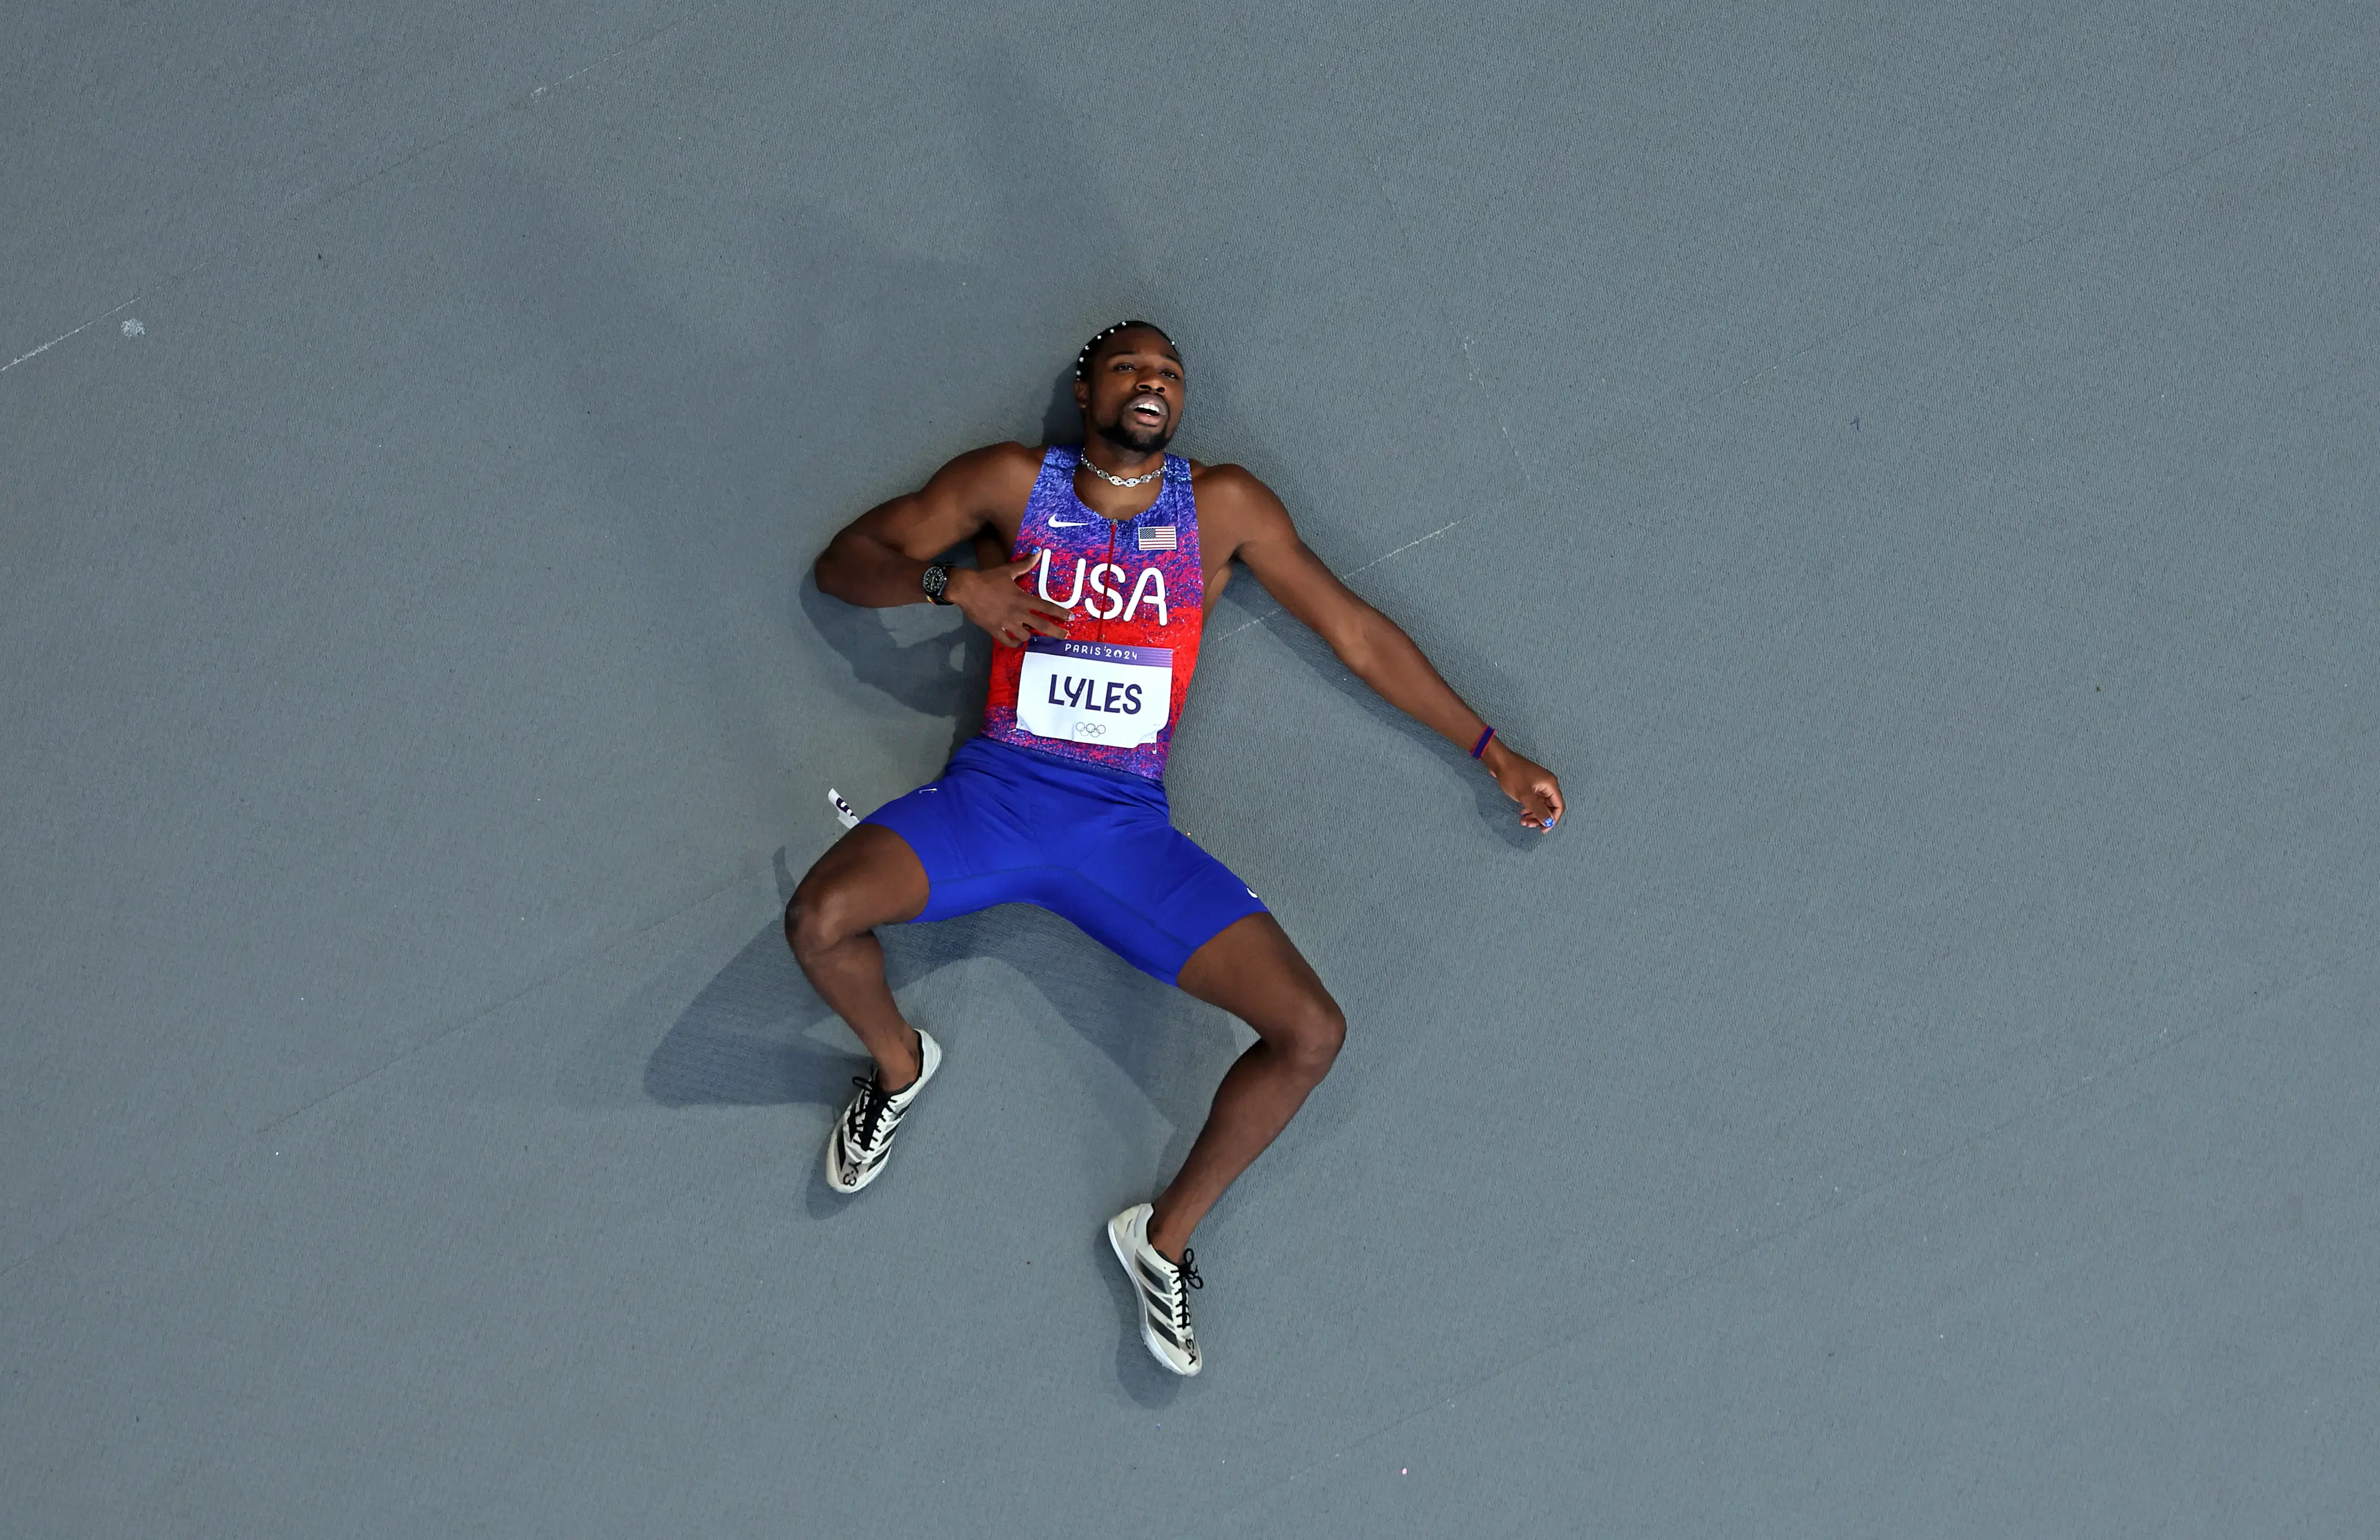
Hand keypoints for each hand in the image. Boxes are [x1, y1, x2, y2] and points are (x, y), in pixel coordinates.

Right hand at [949, 558, 1071, 647]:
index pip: (1046, 607)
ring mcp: (1006, 623)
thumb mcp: (1008, 570)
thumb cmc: (988, 579)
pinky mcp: (995, 630)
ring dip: (1030, 636)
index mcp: (1022, 599)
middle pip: (1041, 626)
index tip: (1071, 618)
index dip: (1060, 613)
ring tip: (1033, 636)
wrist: (966, 588)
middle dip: (1055, 632)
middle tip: (1065, 636)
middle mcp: (1018, 613)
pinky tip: (1017, 642)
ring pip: (1025, 636)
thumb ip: (1024, 564)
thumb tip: (1038, 552)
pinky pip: (1007, 641)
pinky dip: (1013, 643)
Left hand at [1483, 740, 1563, 831]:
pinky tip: (1521, 813)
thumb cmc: (1513, 776)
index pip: (1559, 806)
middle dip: (1541, 818)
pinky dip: (1529, 808)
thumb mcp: (1525, 796)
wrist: (1499, 761)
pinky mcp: (1530, 785)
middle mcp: (1548, 785)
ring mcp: (1539, 784)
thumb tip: (1549, 822)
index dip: (1553, 820)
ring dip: (1534, 815)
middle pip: (1550, 807)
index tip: (1542, 829)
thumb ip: (1539, 810)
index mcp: (1551, 785)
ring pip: (1541, 805)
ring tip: (1523, 821)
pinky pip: (1534, 800)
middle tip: (1528, 825)